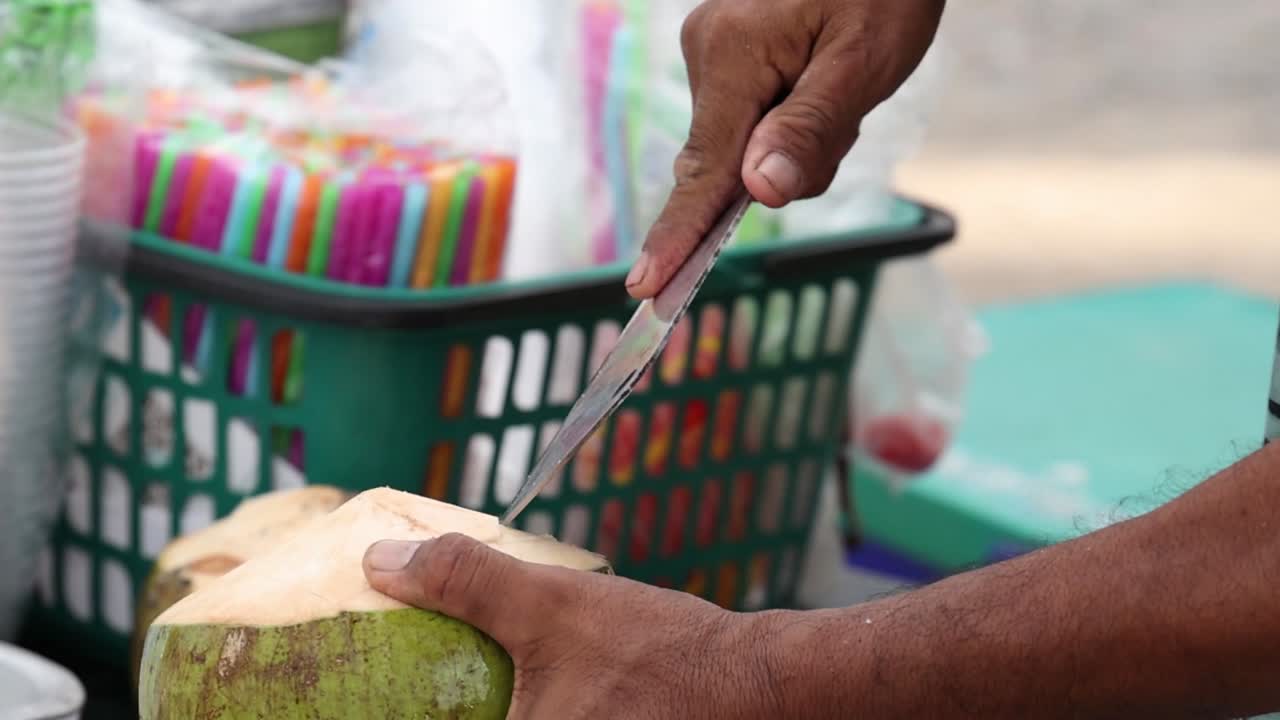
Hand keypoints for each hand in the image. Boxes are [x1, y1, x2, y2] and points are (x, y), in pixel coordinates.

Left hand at [363, 534, 781, 718]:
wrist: (757, 685)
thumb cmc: (658, 655)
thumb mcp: (552, 607)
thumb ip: (465, 582)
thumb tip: (380, 561)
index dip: (377, 712)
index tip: (348, 693)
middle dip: (431, 703)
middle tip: (397, 682)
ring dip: (472, 703)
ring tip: (442, 683)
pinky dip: (509, 708)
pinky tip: (505, 690)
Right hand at [626, 0, 944, 298]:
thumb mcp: (864, 60)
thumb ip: (811, 129)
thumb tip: (761, 194)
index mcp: (733, 56)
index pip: (704, 170)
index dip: (679, 235)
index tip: (645, 288)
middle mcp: (707, 54)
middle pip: (728, 162)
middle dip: (783, 168)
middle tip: (846, 120)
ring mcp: (714, 52)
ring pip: (745, 145)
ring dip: (798, 140)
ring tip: (845, 89)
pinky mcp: (729, 55)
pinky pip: (752, 118)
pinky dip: (791, 121)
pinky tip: (825, 86)